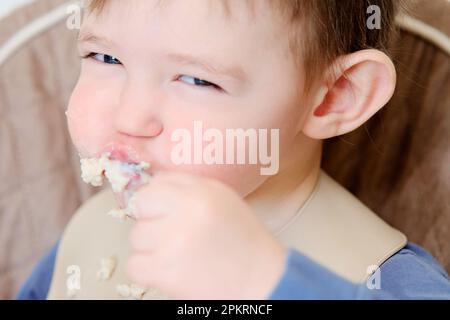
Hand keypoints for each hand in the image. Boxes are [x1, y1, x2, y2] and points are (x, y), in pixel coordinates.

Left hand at [126, 171, 286, 298]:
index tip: (164, 211)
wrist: (257, 276)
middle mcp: (186, 212)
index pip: (153, 186)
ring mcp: (173, 243)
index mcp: (201, 192)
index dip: (155, 200)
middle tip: (174, 233)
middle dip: (152, 221)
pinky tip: (171, 268)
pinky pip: (134, 265)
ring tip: (178, 252)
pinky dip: (148, 270)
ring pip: (135, 238)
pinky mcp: (165, 272)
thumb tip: (151, 185)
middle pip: (140, 209)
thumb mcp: (220, 196)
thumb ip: (187, 185)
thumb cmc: (239, 236)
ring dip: (151, 247)